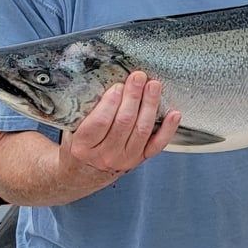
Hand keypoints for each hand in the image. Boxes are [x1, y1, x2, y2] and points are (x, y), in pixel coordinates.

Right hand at [64, 70, 179, 179]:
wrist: (86, 171)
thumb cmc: (80, 142)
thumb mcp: (72, 129)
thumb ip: (84, 111)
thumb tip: (101, 80)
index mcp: (83, 146)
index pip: (99, 123)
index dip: (110, 103)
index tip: (118, 86)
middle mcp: (105, 155)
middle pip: (124, 123)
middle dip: (133, 97)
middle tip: (138, 77)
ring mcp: (125, 159)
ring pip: (142, 130)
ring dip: (150, 105)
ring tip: (153, 85)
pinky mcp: (141, 159)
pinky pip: (158, 144)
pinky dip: (168, 129)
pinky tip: (174, 113)